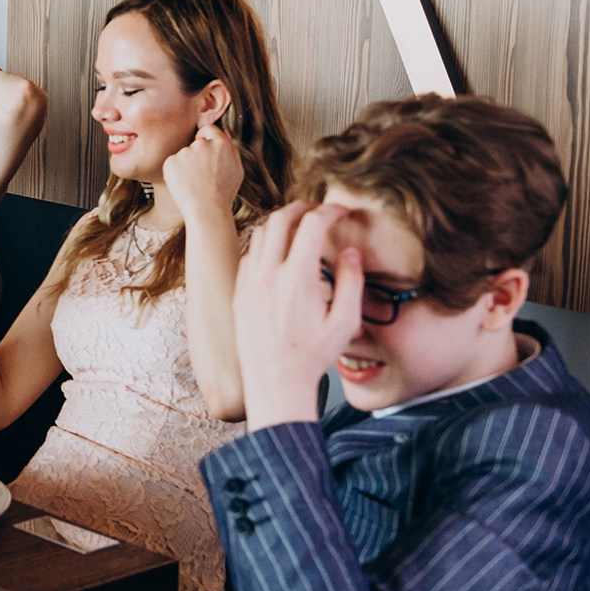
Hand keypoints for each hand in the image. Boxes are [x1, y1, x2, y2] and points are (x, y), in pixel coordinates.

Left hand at [161, 124, 243, 225]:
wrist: (207, 210)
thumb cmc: (224, 194)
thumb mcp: (236, 169)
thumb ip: (230, 149)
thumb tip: (224, 135)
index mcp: (221, 144)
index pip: (208, 129)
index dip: (206, 138)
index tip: (205, 150)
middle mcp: (202, 144)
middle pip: (196, 143)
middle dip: (197, 155)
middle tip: (202, 175)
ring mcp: (185, 152)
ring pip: (184, 155)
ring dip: (186, 165)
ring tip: (194, 183)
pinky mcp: (171, 161)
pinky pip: (173, 164)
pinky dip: (176, 173)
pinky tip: (184, 185)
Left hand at [234, 202, 361, 428]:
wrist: (274, 383)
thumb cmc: (312, 357)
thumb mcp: (345, 322)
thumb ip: (351, 282)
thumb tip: (350, 252)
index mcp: (297, 279)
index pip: (312, 225)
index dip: (330, 211)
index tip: (342, 211)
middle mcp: (268, 274)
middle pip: (281, 218)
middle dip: (303, 207)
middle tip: (320, 210)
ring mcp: (249, 281)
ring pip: (260, 232)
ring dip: (282, 222)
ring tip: (301, 226)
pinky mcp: (239, 291)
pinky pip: (249, 253)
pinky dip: (265, 242)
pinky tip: (280, 251)